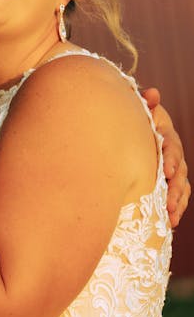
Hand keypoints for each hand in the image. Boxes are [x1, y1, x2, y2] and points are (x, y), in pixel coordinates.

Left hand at [142, 88, 189, 226]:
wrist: (134, 127)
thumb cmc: (136, 117)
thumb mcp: (140, 109)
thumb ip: (147, 102)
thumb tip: (153, 93)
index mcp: (165, 135)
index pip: (172, 146)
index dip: (171, 158)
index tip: (167, 171)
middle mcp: (173, 153)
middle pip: (180, 171)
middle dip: (175, 187)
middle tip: (169, 200)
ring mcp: (173, 168)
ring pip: (181, 186)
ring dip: (177, 201)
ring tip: (170, 216)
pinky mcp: (170, 181)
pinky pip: (177, 196)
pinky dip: (175, 208)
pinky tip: (169, 222)